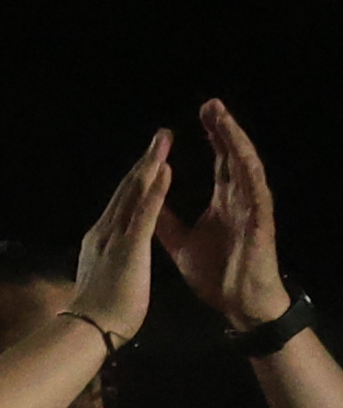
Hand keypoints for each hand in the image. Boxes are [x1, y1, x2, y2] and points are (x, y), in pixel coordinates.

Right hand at [65, 130, 169, 348]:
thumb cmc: (99, 314)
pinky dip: (154, 189)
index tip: (150, 161)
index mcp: (101, 241)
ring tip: (164, 142)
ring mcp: (115, 237)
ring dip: (150, 166)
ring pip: (134, 195)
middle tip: (160, 137)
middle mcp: (105, 232)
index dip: (137, 180)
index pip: (122, 205)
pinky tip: (164, 170)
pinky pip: (145, 212)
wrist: (89, 331)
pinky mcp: (129, 246)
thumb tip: (107, 260)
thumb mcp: (106, 279)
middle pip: (127, 191)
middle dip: (145, 162)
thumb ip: (108, 262)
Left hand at [163, 99, 288, 330]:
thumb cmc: (216, 273)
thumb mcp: (180, 242)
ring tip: (225, 120)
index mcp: (224, 202)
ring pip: (245, 167)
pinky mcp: (260, 224)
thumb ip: (165, 219)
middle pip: (232, 157)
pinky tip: (243, 158)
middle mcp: (240, 199)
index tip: (200, 115)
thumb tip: (147, 201)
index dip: (210, 139)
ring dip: (236, 143)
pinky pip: (256, 194)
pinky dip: (249, 174)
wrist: (237, 303)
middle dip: (223, 130)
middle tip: (211, 104)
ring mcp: (252, 209)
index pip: (218, 162)